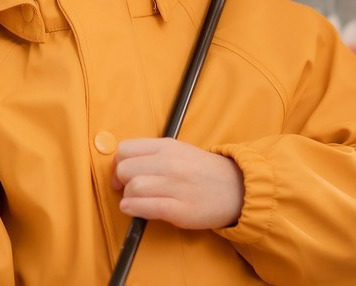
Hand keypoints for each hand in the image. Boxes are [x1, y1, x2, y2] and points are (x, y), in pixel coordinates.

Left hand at [111, 137, 243, 230]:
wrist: (237, 188)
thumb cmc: (203, 171)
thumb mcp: (178, 151)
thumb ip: (152, 154)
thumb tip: (121, 164)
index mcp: (167, 146)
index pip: (125, 150)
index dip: (117, 164)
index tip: (121, 174)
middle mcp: (170, 163)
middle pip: (125, 170)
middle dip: (120, 181)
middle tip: (126, 189)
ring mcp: (176, 186)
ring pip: (133, 188)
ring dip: (127, 197)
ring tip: (133, 201)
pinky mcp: (181, 209)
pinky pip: (147, 207)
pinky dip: (132, 209)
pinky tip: (131, 209)